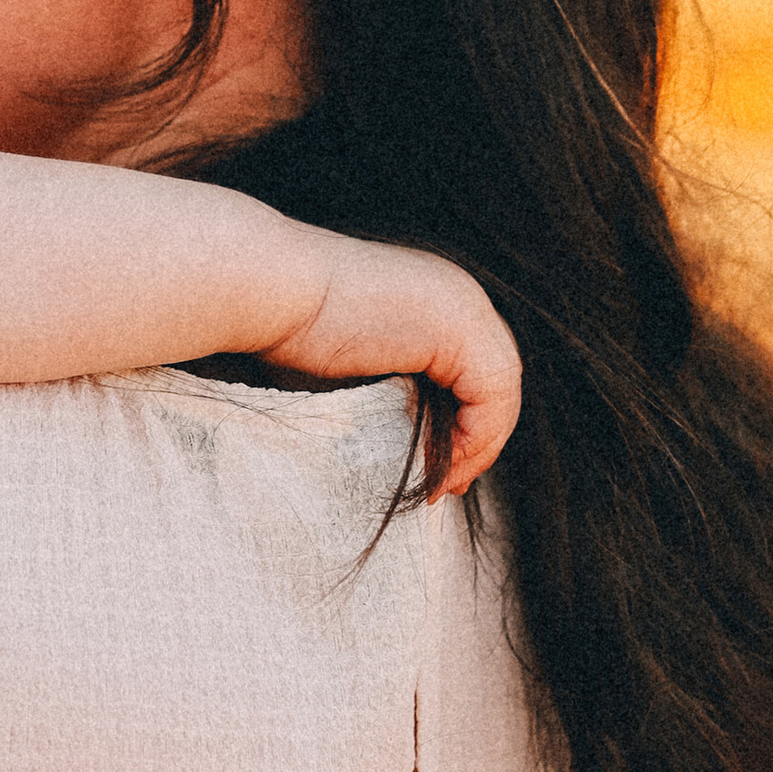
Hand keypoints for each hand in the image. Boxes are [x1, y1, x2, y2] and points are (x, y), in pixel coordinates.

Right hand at [260, 235, 520, 500]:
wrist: (270, 288)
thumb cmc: (289, 322)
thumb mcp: (359, 353)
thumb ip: (396, 378)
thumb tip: (418, 438)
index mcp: (438, 293)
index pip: (478, 368)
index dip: (470, 425)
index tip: (443, 470)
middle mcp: (460, 292)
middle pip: (497, 379)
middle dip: (478, 439)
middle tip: (449, 484)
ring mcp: (464, 306)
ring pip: (502, 391)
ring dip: (477, 446)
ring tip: (442, 482)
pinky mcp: (458, 329)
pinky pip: (492, 398)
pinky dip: (474, 440)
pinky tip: (439, 467)